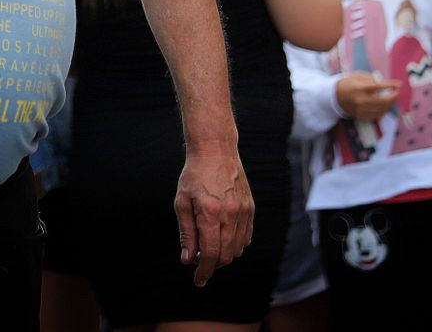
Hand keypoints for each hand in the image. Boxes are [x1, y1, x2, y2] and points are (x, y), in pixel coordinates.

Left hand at [175, 143, 253, 286]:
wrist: (216, 150)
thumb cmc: (194, 175)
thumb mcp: (182, 202)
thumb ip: (186, 233)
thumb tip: (188, 259)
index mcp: (210, 213)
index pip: (211, 253)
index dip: (204, 271)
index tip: (199, 281)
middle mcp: (230, 214)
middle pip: (226, 254)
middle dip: (212, 265)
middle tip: (199, 262)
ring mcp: (243, 211)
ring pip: (237, 248)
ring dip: (224, 255)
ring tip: (209, 248)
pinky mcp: (250, 208)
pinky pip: (246, 236)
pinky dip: (236, 245)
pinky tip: (224, 239)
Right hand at [335, 72, 399, 122]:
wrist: (335, 95)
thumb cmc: (348, 83)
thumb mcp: (358, 76)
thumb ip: (371, 79)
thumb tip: (385, 84)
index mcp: (359, 88)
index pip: (379, 87)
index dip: (391, 85)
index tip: (398, 84)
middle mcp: (361, 100)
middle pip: (383, 101)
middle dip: (393, 97)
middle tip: (397, 93)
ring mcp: (361, 110)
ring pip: (381, 110)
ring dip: (389, 105)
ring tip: (391, 99)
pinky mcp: (360, 116)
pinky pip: (376, 116)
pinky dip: (383, 111)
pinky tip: (384, 107)